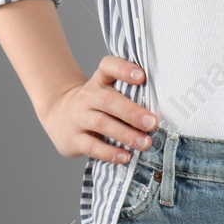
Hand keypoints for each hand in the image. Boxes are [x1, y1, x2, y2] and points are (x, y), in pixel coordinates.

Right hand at [38, 55, 157, 164]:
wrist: (58, 115)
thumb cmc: (96, 103)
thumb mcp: (107, 91)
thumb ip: (130, 93)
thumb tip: (165, 109)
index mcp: (100, 80)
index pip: (108, 66)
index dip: (124, 69)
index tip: (142, 76)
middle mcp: (88, 96)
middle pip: (109, 101)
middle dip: (133, 113)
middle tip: (153, 123)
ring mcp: (78, 118)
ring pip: (103, 124)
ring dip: (126, 135)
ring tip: (146, 143)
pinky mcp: (73, 139)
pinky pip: (92, 146)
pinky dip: (110, 153)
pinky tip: (126, 157)